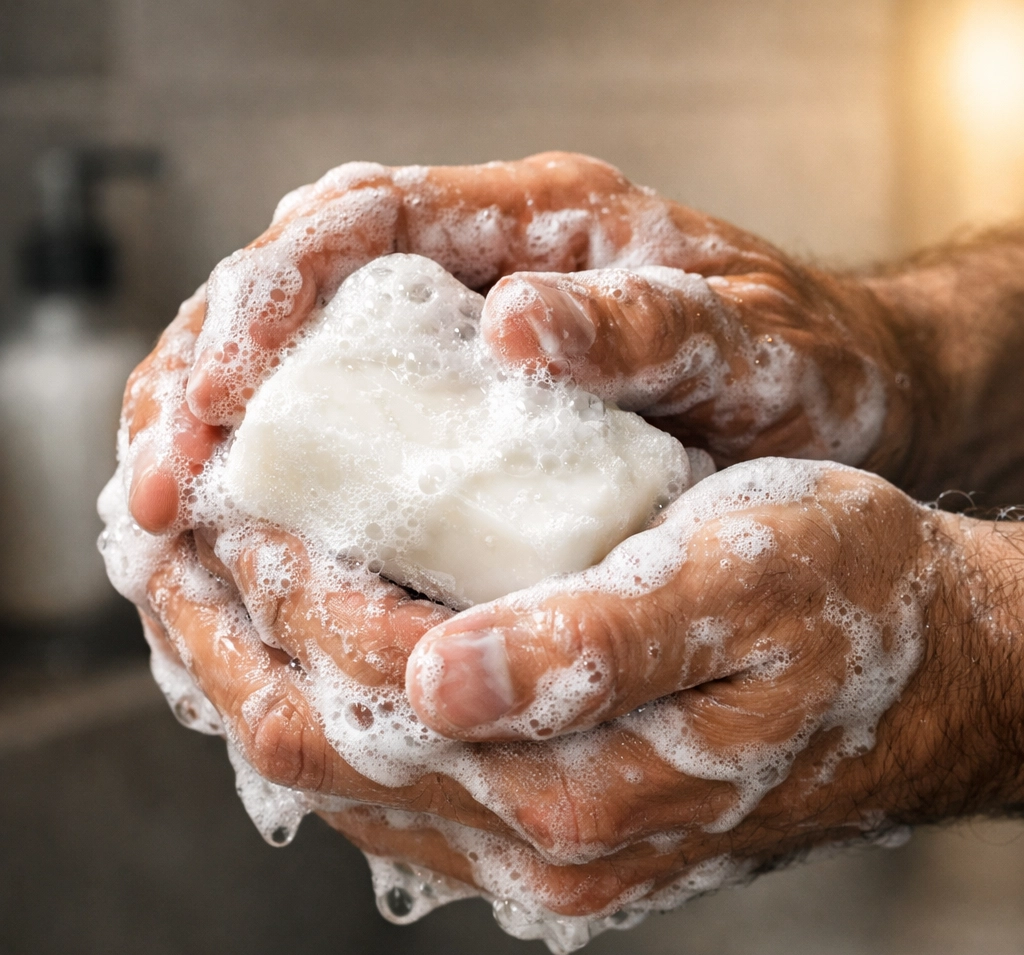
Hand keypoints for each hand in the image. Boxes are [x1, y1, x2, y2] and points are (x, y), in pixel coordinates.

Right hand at [127, 152, 916, 533]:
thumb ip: (644, 326)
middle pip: (297, 289)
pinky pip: (346, 419)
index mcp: (533, 222)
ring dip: (221, 433)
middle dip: (208, 378)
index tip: (210, 402)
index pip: (360, 223)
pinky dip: (281, 471)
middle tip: (159, 489)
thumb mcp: (742, 341)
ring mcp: (463, 333)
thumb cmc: (795, 362)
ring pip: (302, 358)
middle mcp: (479, 264)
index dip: (268, 304)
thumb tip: (514, 319)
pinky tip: (246, 535)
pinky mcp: (465, 402)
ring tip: (168, 521)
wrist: (836, 390)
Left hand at [141, 460, 1023, 918]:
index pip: (366, 689)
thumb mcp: (743, 590)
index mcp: (579, 783)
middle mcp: (541, 841)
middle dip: (220, 640)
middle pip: (319, 751)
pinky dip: (316, 701)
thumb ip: (593, 647)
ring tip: (199, 582)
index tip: (228, 502)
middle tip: (164, 539)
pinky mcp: (545, 824)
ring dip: (250, 672)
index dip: (280, 591)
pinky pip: (387, 776)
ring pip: (337, 773)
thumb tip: (440, 682)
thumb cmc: (846, 600)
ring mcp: (536, 846)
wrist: (929, 670)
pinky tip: (294, 641)